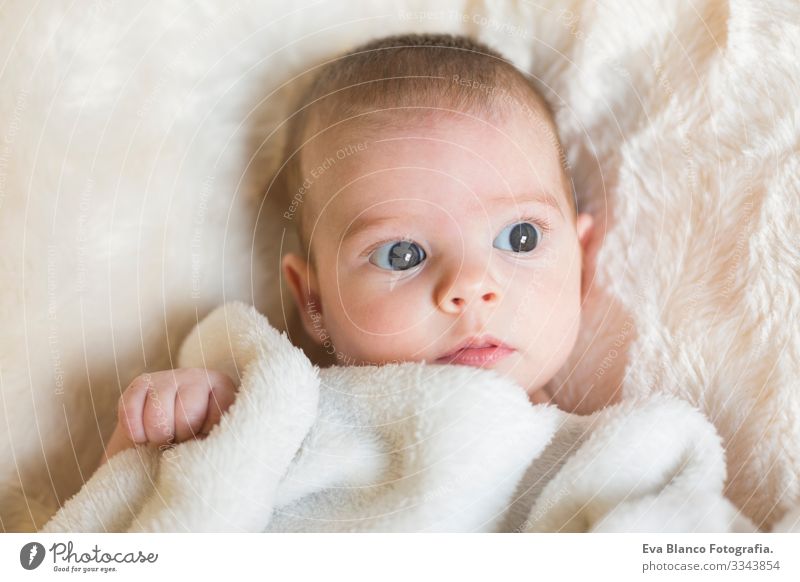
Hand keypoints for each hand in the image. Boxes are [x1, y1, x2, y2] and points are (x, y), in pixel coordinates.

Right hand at [100, 368, 236, 464]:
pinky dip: (135, 432)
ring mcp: (167, 377)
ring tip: (164, 438)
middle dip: (178, 438)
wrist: (169, 433)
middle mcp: (196, 376)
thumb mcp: (213, 438)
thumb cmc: (197, 438)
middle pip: (184, 418)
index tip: (200, 438)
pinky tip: (143, 436)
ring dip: (156, 437)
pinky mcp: (140, 383)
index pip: (213, 419)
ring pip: (156, 416)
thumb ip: (211, 440)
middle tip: (179, 440)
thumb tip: (194, 444)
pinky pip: (130, 411)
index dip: (202, 437)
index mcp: (222, 387)